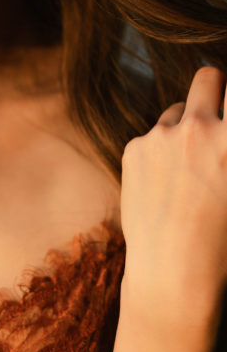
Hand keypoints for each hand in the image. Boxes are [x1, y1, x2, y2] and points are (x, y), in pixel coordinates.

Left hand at [120, 66, 226, 335]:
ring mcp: (163, 136)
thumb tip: (221, 135)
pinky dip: (160, 152)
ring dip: (188, 125)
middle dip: (216, 90)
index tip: (226, 118)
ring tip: (192, 168)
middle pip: (209, 77)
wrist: (175, 274)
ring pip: (178, 108)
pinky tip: (166, 186)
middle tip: (217, 117)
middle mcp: (201, 128)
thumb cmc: (225, 240)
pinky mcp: (134, 148)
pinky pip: (153, 136)